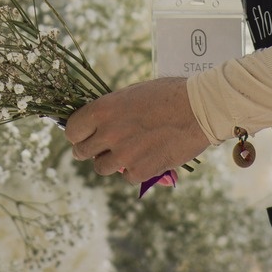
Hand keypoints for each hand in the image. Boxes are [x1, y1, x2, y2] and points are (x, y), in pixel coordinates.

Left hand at [63, 77, 209, 180]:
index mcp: (103, 110)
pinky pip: (127, 177)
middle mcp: (108, 133)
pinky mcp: (142, 170)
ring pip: (101, 168)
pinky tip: (146, 158)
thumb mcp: (132, 95)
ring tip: (126, 153)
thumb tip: (98, 125)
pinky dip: (135, 171)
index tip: (84, 136)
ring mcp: (124, 154)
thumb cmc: (168, 94)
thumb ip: (112, 111)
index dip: (77, 134)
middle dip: (90, 150)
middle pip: (81, 152)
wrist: (199, 108)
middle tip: (101, 148)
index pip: (72, 131)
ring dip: (111, 162)